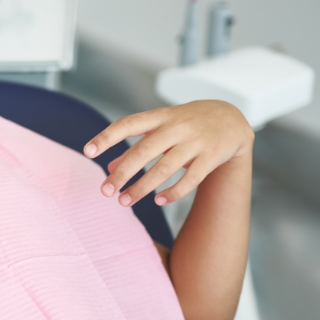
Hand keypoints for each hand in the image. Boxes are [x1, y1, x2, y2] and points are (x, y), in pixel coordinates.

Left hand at [83, 100, 252, 206]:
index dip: (107, 137)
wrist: (232, 118)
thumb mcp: (161, 128)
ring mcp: (195, 142)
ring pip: (165, 168)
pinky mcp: (211, 157)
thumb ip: (135, 146)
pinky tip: (158, 201)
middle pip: (144, 151)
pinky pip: (191, 179)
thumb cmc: (188, 124)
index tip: (88, 152)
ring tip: (124, 202)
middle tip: (105, 192)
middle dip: (122, 173)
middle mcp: (176, 127)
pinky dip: (173, 192)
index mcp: (160, 116)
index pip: (128, 124)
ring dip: (142, 187)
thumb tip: (109, 169)